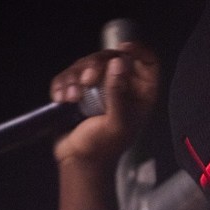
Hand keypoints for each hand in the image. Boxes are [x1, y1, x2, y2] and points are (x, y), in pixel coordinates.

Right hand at [50, 42, 159, 164]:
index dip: (138, 51)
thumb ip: (118, 93)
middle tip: (87, 81)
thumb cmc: (104, 146)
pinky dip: (63, 83)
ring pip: (87, 63)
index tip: (123, 49)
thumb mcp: (117, 122)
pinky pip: (69, 75)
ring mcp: (98, 86)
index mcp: (140, 92)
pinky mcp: (77, 89)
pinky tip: (61, 99)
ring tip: (71, 98)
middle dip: (96, 64)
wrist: (78, 160)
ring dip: (75, 76)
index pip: (148, 62)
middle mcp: (121, 85)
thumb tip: (119, 63)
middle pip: (111, 57)